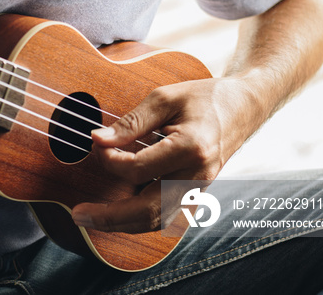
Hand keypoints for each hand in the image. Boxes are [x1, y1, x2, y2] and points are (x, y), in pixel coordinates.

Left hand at [71, 76, 260, 232]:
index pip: (138, 168)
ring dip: (121, 224)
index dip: (109, 159)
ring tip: (90, 219)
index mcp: (190, 148)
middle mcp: (197, 176)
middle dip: (109, 216)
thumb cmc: (204, 97)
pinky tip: (115, 215)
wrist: (245, 107)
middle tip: (78, 214)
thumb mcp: (165, 98)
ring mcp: (198, 189)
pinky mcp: (195, 194)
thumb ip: (131, 122)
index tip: (96, 144)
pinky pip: (165, 215)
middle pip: (148, 210)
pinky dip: (138, 219)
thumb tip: (98, 140)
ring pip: (156, 221)